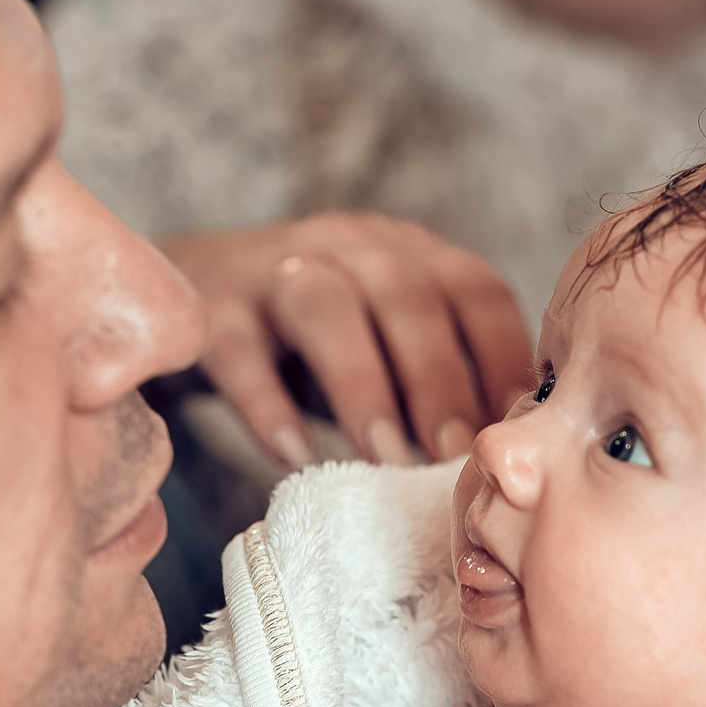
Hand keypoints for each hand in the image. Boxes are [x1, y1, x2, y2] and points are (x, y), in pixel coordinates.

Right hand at [160, 215, 529, 467]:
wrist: (191, 286)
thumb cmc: (321, 340)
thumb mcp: (390, 346)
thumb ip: (443, 384)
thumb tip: (503, 459)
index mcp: (410, 254)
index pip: (475, 288)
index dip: (503, 357)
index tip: (514, 430)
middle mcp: (350, 247)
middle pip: (405, 295)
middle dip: (438, 380)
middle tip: (455, 456)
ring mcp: (277, 269)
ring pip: (325, 307)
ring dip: (363, 385)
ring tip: (385, 457)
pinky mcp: (213, 307)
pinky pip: (239, 350)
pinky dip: (268, 405)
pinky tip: (295, 455)